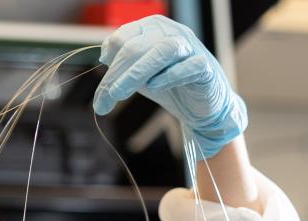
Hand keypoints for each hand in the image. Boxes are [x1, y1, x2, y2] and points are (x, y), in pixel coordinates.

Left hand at [92, 15, 246, 158]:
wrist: (200, 105)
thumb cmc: (168, 84)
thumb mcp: (137, 73)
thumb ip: (120, 64)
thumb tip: (102, 57)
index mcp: (152, 28)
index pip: (122, 39)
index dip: (108, 64)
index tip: (101, 90)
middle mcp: (171, 32)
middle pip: (136, 47)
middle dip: (115, 76)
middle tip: (102, 103)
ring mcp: (190, 47)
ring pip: (160, 52)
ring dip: (135, 74)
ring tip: (118, 94)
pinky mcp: (205, 66)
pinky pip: (188, 66)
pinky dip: (169, 76)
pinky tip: (155, 87)